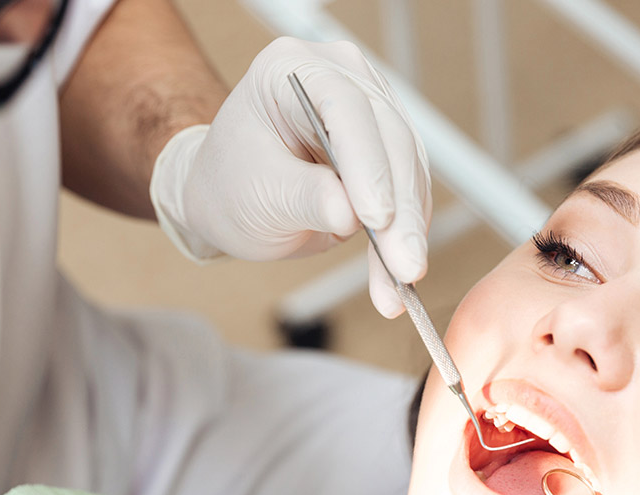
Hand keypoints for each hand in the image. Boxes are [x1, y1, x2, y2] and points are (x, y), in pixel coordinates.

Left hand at [149, 37, 431, 317]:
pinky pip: (409, 190)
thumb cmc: (229, 185)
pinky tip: (399, 274)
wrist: (230, 196)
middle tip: (404, 266)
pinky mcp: (386, 146)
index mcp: (292, 68)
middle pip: (388, 138)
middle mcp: (339, 76)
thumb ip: (303, 198)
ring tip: (401, 282)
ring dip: (409, 231)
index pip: (344, 107)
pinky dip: (407, 234)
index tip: (375, 218)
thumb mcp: (256, 194)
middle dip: (399, 210)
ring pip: (408, 168)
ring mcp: (368, 108)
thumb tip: (350, 215)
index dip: (366, 164)